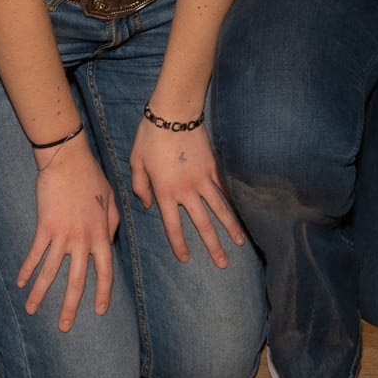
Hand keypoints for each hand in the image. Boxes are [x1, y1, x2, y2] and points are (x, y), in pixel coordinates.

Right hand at [18, 139, 119, 331]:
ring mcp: (62, 235)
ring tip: (32, 311)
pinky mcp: (44, 227)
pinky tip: (20, 284)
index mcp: (102, 235)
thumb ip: (112, 224)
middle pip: (76, 281)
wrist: (69, 160)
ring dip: (41, 294)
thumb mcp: (112, 200)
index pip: (105, 272)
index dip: (103, 293)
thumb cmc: (92, 177)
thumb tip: (111, 242)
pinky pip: (35, 254)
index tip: (100, 311)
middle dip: (70, 306)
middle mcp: (83, 240)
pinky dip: (27, 270)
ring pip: (50, 272)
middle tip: (64, 327)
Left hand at [129, 117, 242, 271]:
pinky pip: (225, 188)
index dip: (180, 245)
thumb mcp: (136, 161)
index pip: (173, 226)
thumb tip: (146, 205)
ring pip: (220, 209)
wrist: (174, 112)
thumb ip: (140, 186)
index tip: (186, 259)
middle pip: (202, 224)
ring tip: (240, 243)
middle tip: (224, 264)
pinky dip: (234, 201)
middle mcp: (186, 190)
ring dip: (230, 227)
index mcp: (165, 192)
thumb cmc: (150, 136)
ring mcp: (203, 179)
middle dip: (213, 246)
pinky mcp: (213, 166)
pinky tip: (242, 212)